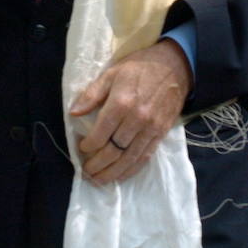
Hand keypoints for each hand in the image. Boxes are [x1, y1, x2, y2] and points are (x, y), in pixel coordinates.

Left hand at [68, 40, 190, 184]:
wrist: (174, 67)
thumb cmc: (138, 68)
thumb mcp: (111, 74)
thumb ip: (92, 94)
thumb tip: (73, 112)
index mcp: (121, 103)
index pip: (101, 133)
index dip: (88, 145)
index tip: (81, 149)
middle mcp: (137, 119)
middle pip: (114, 150)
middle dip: (98, 164)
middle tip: (86, 171)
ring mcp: (151, 128)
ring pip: (129, 158)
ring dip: (113, 172)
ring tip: (99, 180)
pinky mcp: (161, 134)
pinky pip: (145, 157)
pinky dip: (131, 169)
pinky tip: (121, 175)